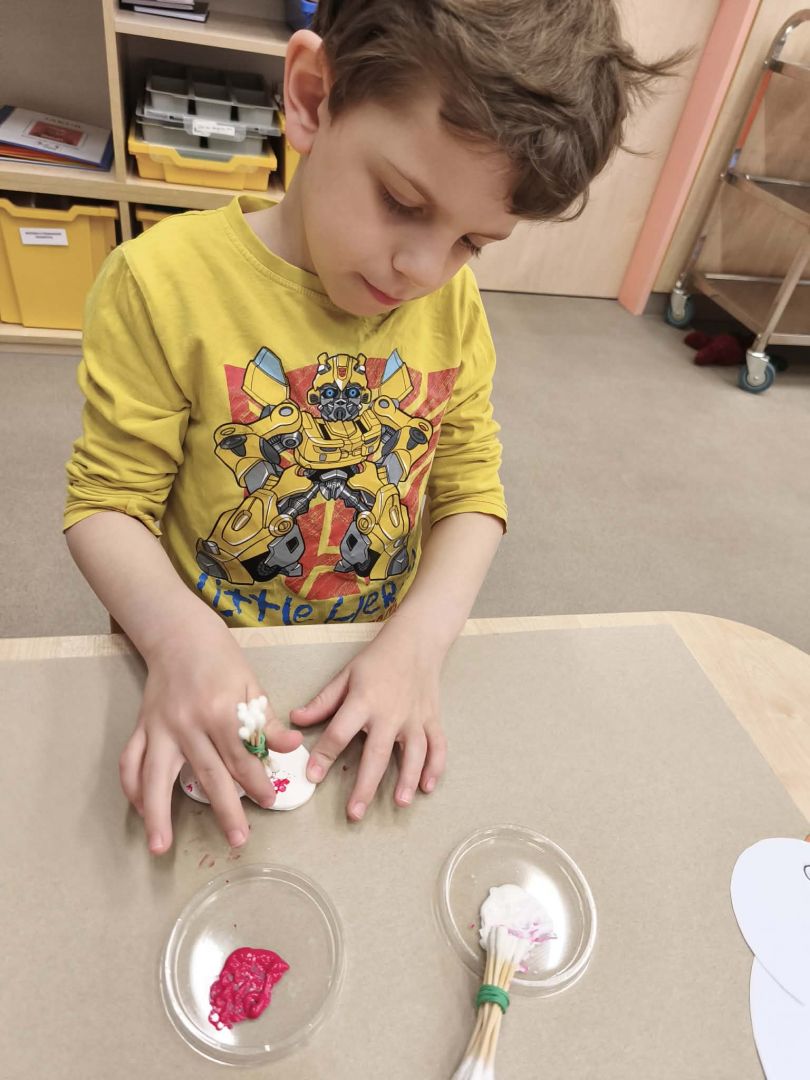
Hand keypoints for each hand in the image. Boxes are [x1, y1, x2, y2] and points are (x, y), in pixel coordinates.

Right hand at [120, 617, 301, 853]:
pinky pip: (131, 762)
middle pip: (207, 774)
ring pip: (155, 777)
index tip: (269, 801)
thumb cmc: (222, 661)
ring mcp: (160, 727)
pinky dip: (132, 788)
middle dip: (224, 809)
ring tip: (160, 847)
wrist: (181, 636)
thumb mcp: (252, 686)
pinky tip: (141, 811)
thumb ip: (267, 721)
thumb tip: (291, 747)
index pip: (241, 756)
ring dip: (158, 814)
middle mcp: (188, 723)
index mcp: (221, 711)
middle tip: (238, 839)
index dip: (257, 782)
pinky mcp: (142, 727)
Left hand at [290, 619, 446, 819]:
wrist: (416, 641)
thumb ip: (323, 701)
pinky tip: (428, 786)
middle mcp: (390, 713)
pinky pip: (437, 745)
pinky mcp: (432, 719)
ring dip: (407, 779)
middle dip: (365, 786)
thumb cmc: (377, 659)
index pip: (340, 732)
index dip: (324, 755)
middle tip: (354, 813)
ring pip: (413, 754)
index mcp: (363, 701)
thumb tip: (296, 719)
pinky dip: (436, 766)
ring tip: (400, 803)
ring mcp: (414, 717)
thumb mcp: (345, 675)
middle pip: (377, 754)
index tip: (313, 777)